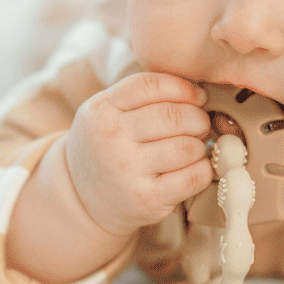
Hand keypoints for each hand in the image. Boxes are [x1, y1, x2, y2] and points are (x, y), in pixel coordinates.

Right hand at [65, 73, 212, 235]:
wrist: (79, 198)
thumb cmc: (105, 147)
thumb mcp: (105, 113)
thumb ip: (140, 97)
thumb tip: (197, 91)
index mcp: (102, 109)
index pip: (151, 85)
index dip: (184, 87)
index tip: (199, 97)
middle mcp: (111, 137)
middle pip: (173, 116)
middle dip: (198, 118)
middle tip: (201, 125)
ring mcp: (128, 170)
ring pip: (186, 147)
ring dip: (200, 146)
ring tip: (194, 148)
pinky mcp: (146, 198)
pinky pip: (192, 177)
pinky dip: (203, 169)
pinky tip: (197, 167)